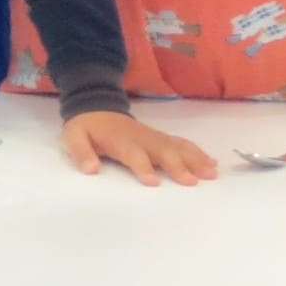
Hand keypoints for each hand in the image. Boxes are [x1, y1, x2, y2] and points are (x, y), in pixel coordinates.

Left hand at [62, 109, 217, 185]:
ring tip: (211, 174)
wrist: (96, 104)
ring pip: (177, 147)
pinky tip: (211, 163)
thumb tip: (91, 169)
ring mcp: (153, 137)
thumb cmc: (86, 127)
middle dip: (178, 166)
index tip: (153, 182)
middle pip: (162, 151)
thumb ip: (81, 153)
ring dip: (195, 159)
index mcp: (120, 140)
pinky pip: (181, 144)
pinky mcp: (159, 137)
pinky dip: (197, 152)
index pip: (133, 155)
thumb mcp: (74, 137)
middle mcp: (141, 138)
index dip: (143, 167)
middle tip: (193, 181)